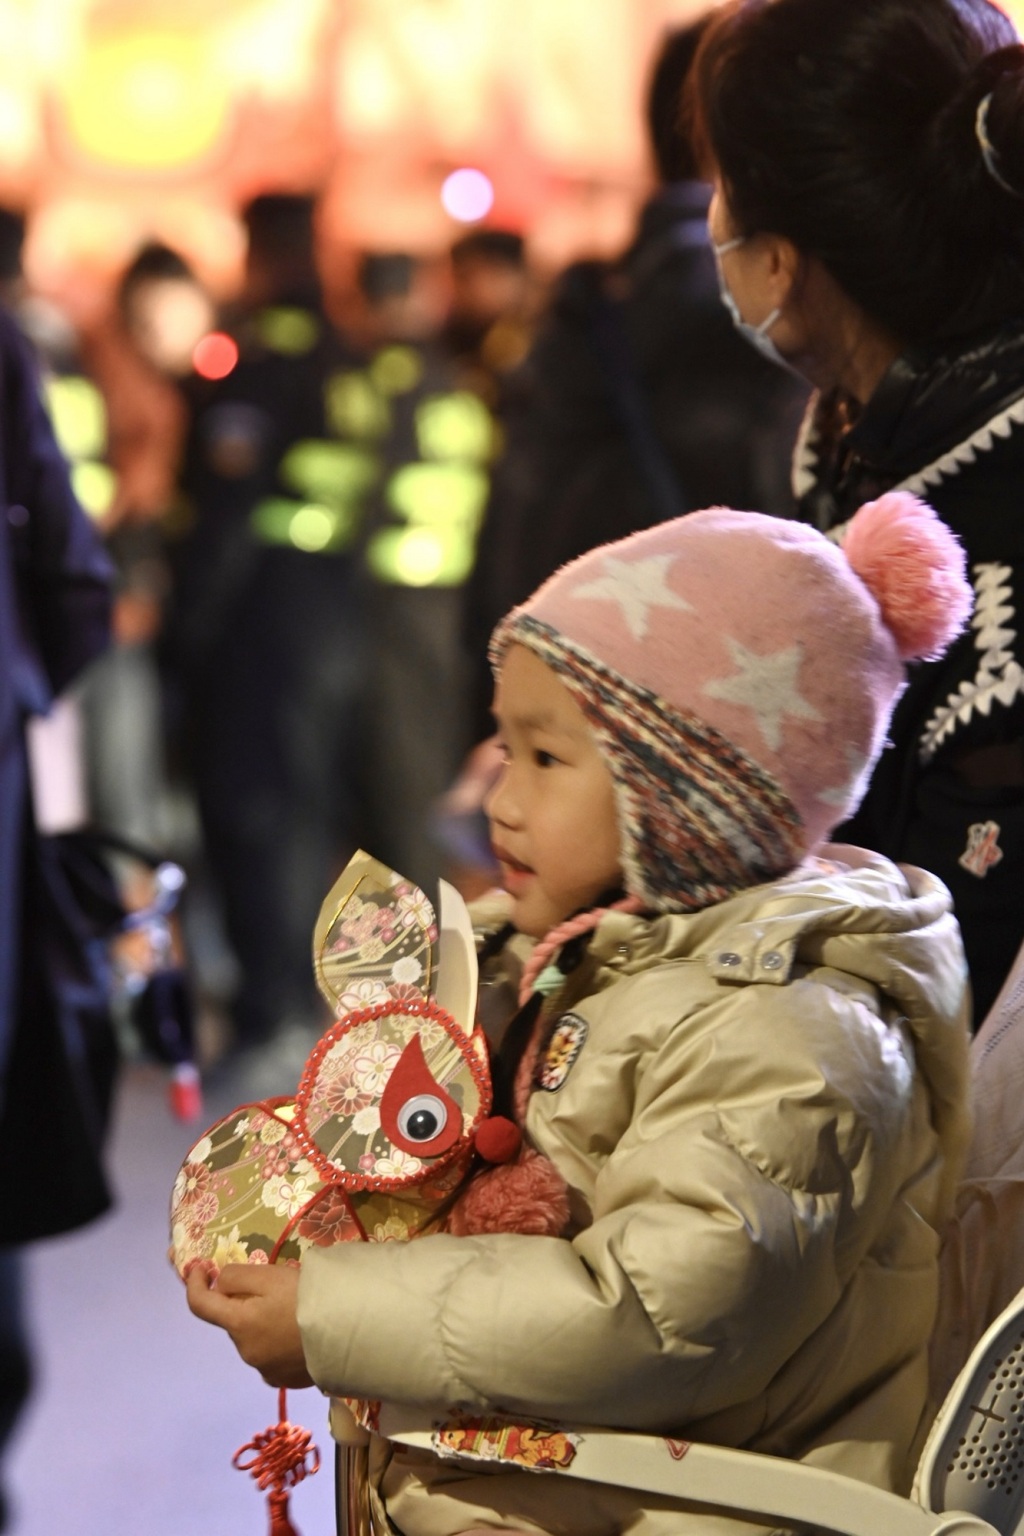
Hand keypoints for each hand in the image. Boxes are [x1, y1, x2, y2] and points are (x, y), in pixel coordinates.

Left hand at [185, 1261, 313, 1389]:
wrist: (348, 1333)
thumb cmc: (307, 1298)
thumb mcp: (270, 1276)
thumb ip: (237, 1277)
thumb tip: (220, 1284)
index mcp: (239, 1325)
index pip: (199, 1305)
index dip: (195, 1283)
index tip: (201, 1267)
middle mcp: (246, 1352)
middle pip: (233, 1322)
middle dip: (243, 1304)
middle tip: (274, 1288)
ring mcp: (266, 1370)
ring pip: (254, 1339)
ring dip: (262, 1324)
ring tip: (294, 1311)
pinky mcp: (286, 1381)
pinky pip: (272, 1357)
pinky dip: (277, 1343)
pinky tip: (300, 1334)